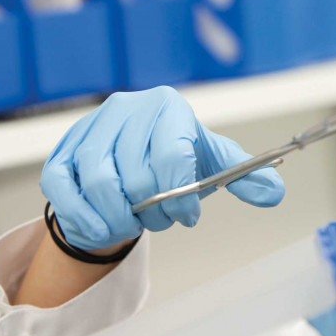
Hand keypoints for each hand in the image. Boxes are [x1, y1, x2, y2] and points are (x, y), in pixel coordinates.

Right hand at [40, 86, 284, 249]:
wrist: (133, 160)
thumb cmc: (174, 157)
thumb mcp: (211, 161)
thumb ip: (242, 174)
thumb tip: (274, 192)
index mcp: (169, 105)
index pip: (172, 154)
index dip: (181, 196)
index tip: (187, 217)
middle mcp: (127, 108)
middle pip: (136, 173)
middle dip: (153, 210)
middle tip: (161, 221)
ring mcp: (90, 128)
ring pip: (99, 182)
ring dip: (119, 218)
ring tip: (134, 225)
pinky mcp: (61, 151)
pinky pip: (62, 188)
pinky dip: (83, 217)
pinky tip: (103, 230)